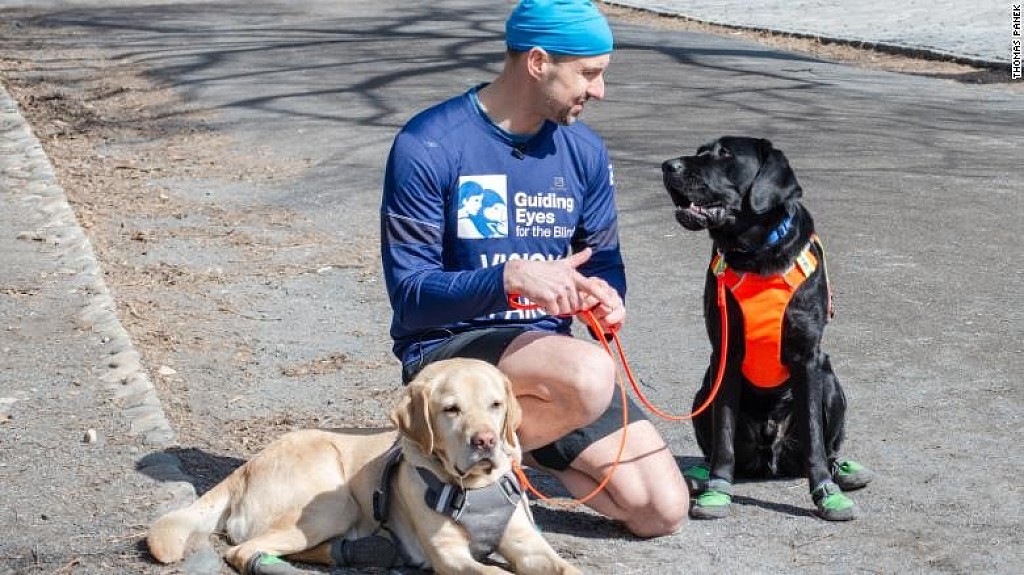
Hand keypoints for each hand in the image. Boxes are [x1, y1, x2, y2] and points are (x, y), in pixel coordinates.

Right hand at [503, 249, 625, 331]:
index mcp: (572, 276)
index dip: (602, 296)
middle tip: (554, 296)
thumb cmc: (541, 269)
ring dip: (556, 308)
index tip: (612, 303)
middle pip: (575, 305)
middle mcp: (568, 282)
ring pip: (564, 310)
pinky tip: (541, 300)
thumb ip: (577, 259)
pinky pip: (554, 312)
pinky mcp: (549, 297)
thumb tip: (589, 250)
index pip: (591, 286)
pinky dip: (547, 309)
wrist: (520, 274)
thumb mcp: (561, 263)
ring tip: (547, 296)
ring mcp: (559, 290)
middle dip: (566, 305)